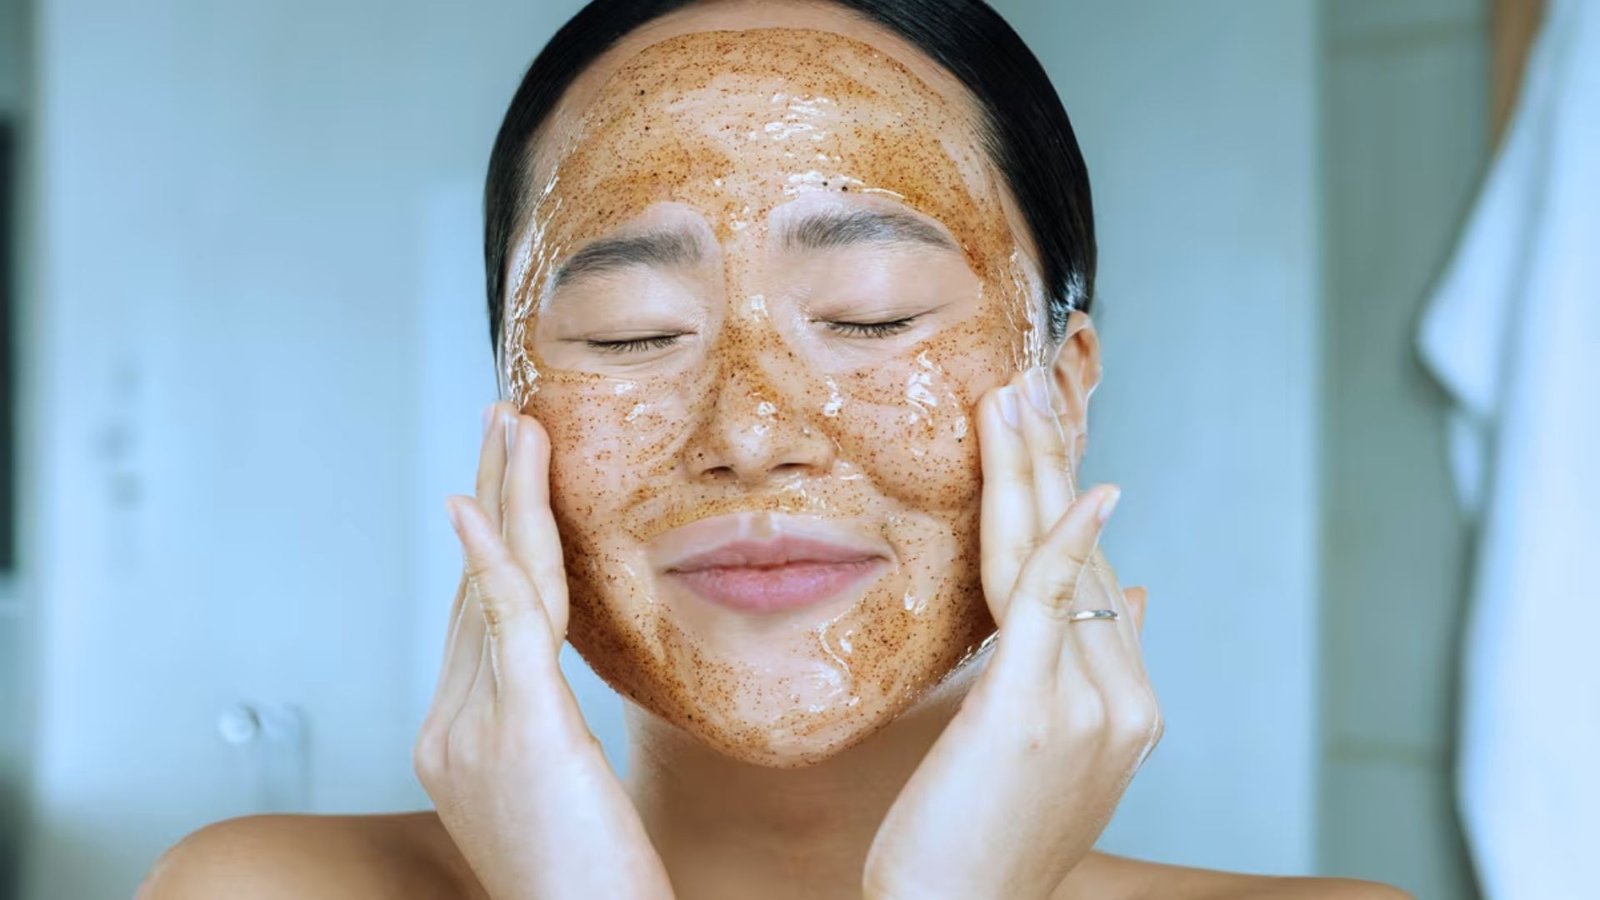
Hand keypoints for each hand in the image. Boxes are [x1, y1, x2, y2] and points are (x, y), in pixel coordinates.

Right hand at [414, 402, 673, 899]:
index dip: (492, 543)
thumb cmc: (586, 890)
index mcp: (455, 743)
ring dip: (502, 497)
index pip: (477, 619)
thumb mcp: (556, 800)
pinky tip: (479, 503)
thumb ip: (541, 735)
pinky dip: (491, 557)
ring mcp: (473, 732)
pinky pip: (504, 625)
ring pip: (490, 588)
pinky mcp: (521, 734)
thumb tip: (549, 688)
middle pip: (472, 587)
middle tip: (502, 419)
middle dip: (488, 497)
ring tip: (514, 425)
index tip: (507, 481)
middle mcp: (448, 730)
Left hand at [862, 369, 1161, 899]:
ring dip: (1037, 471)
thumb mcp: (1058, 757)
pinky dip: (1064, 537)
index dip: (1071, 505)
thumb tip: (1131, 591)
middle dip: (1054, 466)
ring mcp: (1090, 707)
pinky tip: (1073, 484)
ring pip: (1060, 564)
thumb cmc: (984, 844)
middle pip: (1086, 558)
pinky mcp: (1034, 709)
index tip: (1045, 438)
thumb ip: (1097, 672)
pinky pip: (1052, 603)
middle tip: (1027, 387)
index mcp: (1129, 709)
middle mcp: (1124, 702)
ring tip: (1014, 399)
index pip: (1096, 582)